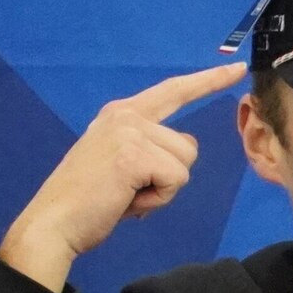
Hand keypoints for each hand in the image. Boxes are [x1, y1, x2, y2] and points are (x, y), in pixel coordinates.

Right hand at [0, 62, 246, 292]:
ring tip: (127, 194)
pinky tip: (129, 201)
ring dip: (163, 190)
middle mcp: (127, 116)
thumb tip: (187, 146)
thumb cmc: (91, 200)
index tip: (237, 69)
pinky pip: (176, 180)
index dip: (209, 81)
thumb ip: (153, 147)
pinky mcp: (134, 154)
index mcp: (123, 114)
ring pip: (185, 164)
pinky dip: (158, 200)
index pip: (175, 90)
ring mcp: (130, 132)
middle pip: (188, 147)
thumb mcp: (124, 162)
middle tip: (130, 190)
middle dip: (169, 177)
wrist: (55, 223)